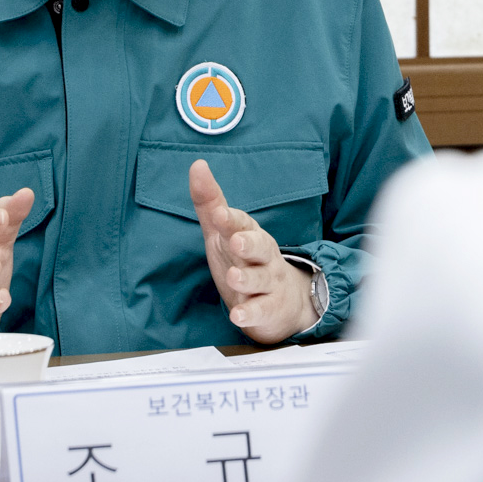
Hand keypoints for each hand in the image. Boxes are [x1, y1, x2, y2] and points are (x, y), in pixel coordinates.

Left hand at [189, 160, 318, 342]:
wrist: (285, 301)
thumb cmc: (246, 259)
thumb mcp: (224, 232)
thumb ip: (210, 202)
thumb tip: (197, 165)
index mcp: (250, 234)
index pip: (243, 223)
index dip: (232, 219)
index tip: (219, 214)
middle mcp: (263, 256)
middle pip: (260, 247)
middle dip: (249, 243)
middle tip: (236, 241)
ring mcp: (269, 283)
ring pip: (261, 279)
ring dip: (248, 278)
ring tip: (235, 278)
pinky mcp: (270, 309)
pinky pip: (262, 311)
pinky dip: (251, 313)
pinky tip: (239, 316)